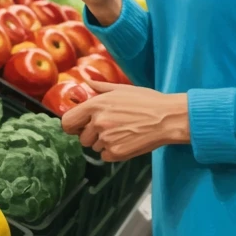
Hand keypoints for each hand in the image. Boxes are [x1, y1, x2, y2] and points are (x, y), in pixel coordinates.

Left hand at [62, 82, 189, 161]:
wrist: (167, 118)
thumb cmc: (147, 101)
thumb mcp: (122, 89)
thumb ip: (100, 87)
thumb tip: (85, 79)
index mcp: (96, 105)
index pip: (68, 122)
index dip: (72, 126)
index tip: (79, 127)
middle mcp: (98, 122)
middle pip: (82, 138)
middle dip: (92, 135)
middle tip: (110, 128)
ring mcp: (106, 139)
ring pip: (94, 147)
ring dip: (104, 143)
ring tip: (123, 132)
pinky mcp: (116, 153)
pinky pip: (105, 156)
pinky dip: (113, 151)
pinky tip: (127, 140)